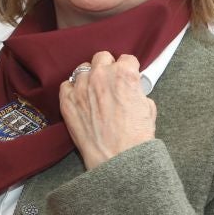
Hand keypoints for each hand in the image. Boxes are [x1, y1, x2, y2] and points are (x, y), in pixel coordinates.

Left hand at [59, 50, 156, 169]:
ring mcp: (81, 87)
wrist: (117, 157)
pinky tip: (79, 98)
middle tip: (110, 81)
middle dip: (107, 67)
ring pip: (82, 69)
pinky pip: (65, 85)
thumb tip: (131, 89)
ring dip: (89, 77)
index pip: (127, 59)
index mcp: (124, 74)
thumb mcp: (148, 107)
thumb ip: (137, 90)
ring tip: (94, 91)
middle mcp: (101, 75)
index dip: (129, 69)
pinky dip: (72, 89)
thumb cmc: (136, 136)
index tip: (128, 76)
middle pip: (102, 57)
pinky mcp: (67, 100)